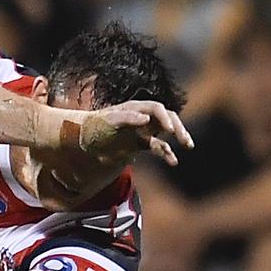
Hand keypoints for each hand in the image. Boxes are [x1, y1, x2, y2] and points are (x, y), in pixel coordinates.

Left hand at [69, 101, 192, 165]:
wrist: (82, 140)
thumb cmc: (94, 127)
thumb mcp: (108, 121)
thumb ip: (127, 118)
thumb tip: (146, 118)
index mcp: (134, 108)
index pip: (156, 108)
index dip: (165, 118)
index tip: (169, 131)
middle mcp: (141, 117)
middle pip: (167, 117)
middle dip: (178, 127)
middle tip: (183, 140)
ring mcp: (142, 130)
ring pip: (166, 131)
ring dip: (179, 136)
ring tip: (188, 146)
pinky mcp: (140, 143)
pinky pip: (159, 147)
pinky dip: (167, 153)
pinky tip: (174, 162)